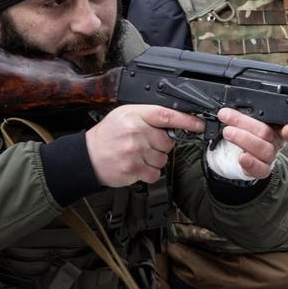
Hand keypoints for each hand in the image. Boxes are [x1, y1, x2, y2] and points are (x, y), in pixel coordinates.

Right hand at [85, 105, 203, 186]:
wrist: (87, 157)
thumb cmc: (107, 136)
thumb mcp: (124, 116)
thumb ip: (147, 117)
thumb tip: (174, 122)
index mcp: (134, 115)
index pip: (166, 115)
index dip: (186, 120)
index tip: (200, 125)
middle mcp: (136, 132)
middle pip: (167, 141)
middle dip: (161, 145)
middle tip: (144, 144)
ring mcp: (135, 151)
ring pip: (163, 158)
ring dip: (154, 159)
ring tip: (137, 155)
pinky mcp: (134, 169)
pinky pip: (155, 173)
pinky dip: (149, 172)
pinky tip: (136, 166)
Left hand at [215, 108, 287, 179]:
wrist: (233, 154)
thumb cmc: (242, 131)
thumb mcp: (242, 117)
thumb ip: (241, 111)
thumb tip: (227, 106)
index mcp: (276, 124)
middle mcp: (276, 141)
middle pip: (268, 133)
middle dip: (245, 123)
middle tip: (227, 116)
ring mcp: (270, 156)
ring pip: (264, 149)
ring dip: (243, 139)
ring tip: (227, 132)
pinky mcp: (261, 169)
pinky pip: (261, 169)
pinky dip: (251, 163)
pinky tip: (242, 158)